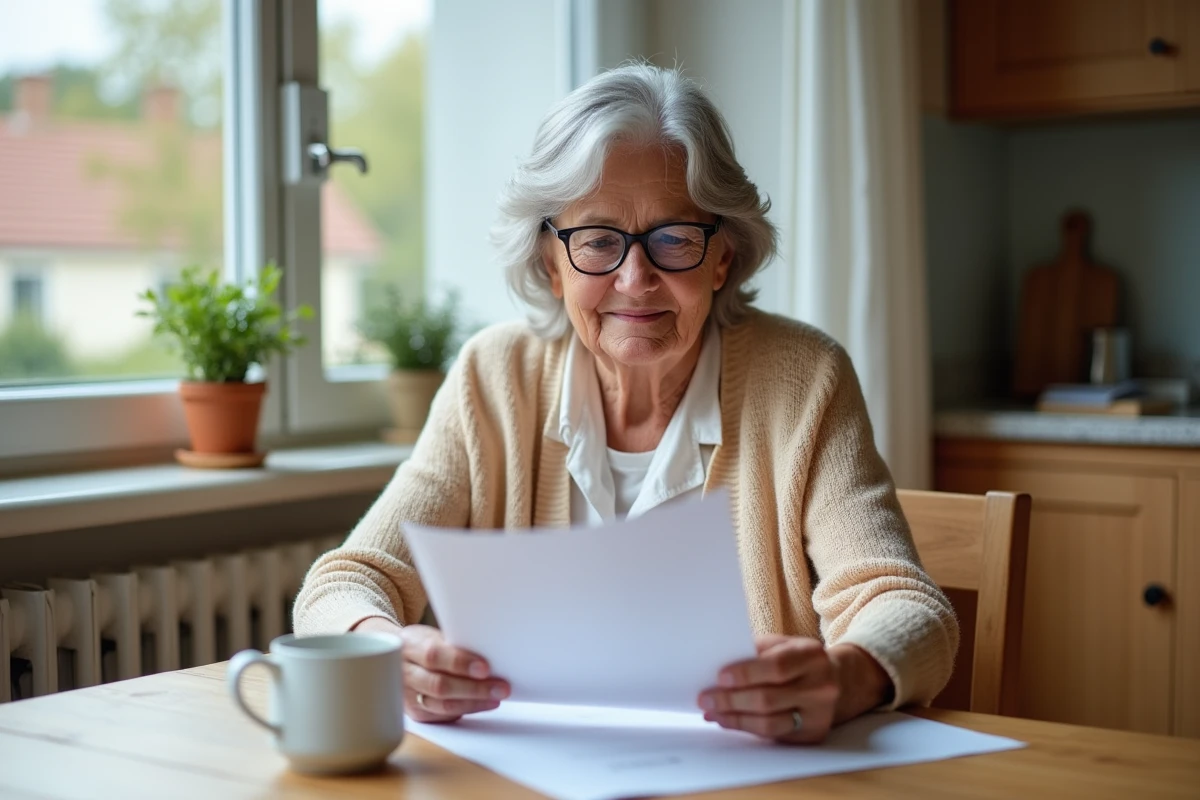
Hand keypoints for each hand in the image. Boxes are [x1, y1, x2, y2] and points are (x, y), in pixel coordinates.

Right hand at [355, 618, 509, 723]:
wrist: (391, 660)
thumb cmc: (419, 644)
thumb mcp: (430, 634)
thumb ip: (452, 644)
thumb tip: (488, 651)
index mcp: (408, 647)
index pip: (434, 656)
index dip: (460, 662)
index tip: (485, 667)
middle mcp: (405, 674)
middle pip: (440, 686)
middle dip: (474, 688)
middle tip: (501, 687)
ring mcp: (408, 696)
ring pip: (443, 705)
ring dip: (474, 703)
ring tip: (497, 697)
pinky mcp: (416, 713)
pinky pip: (443, 716)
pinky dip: (466, 710)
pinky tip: (483, 704)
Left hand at [698, 635, 889, 743]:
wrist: (836, 679)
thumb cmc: (797, 659)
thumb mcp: (781, 644)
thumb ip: (754, 652)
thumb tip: (715, 668)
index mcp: (811, 655)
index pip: (776, 667)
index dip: (746, 673)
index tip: (719, 677)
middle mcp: (821, 686)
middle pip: (769, 699)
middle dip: (731, 700)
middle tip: (705, 699)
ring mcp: (819, 714)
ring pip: (770, 723)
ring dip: (735, 719)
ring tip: (712, 713)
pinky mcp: (813, 734)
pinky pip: (773, 735)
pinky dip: (746, 728)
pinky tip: (728, 721)